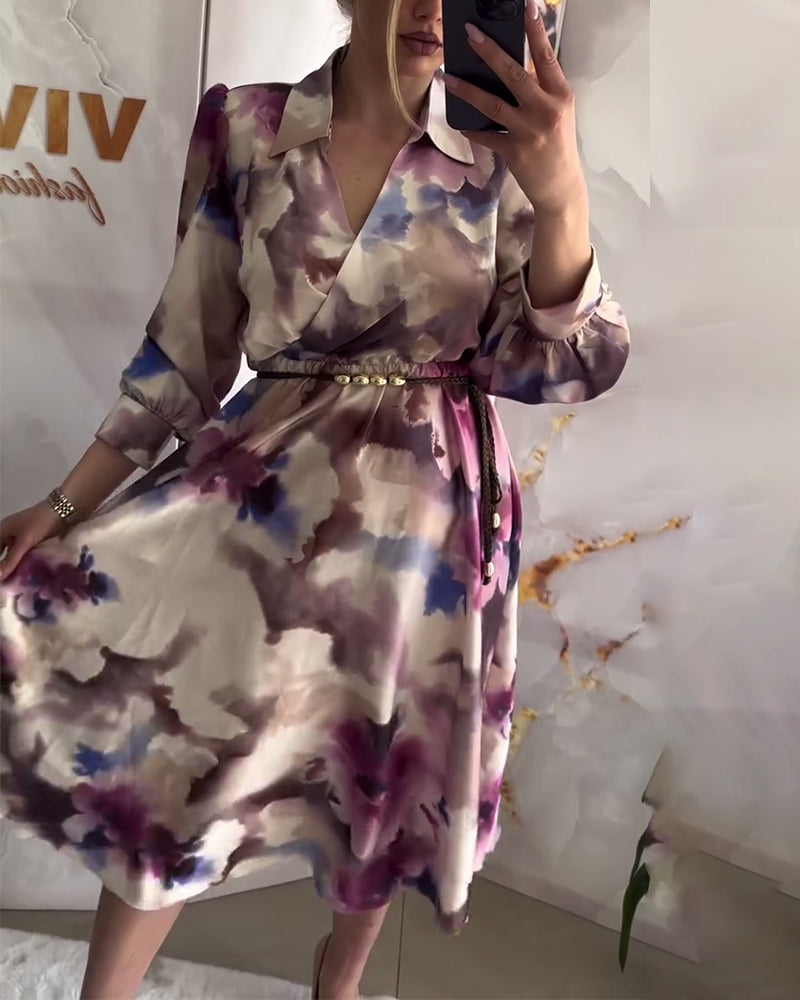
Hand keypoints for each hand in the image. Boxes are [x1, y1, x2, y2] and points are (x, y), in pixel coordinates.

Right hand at [0, 501, 62, 580]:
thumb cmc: (39, 523)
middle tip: (7, 583)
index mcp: (1, 531)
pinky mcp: (33, 541)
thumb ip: (11, 560)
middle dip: (4, 567)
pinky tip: (27, 574)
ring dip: (14, 566)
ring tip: (16, 583)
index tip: (1, 578)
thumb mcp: (24, 542)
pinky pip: (24, 554)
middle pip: (2, 553)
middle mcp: (9, 534)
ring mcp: (21, 537)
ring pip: (13, 555)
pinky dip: (24, 563)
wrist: (63, 510)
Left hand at [443, 0, 585, 214]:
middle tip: (469, 34)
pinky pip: (485, 136)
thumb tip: (512, 67)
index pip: (546, 56)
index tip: (526, 6)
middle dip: (489, 52)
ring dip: (466, 90)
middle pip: (514, 74)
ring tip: (446, 77)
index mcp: (560, 95)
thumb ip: (541, 90)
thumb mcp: (557, 113)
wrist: (561, 187)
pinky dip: (471, 129)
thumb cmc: (558, 146)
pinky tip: (459, 121)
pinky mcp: (514, 151)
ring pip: (492, 104)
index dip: (536, 31)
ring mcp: (528, 131)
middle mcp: (546, 110)